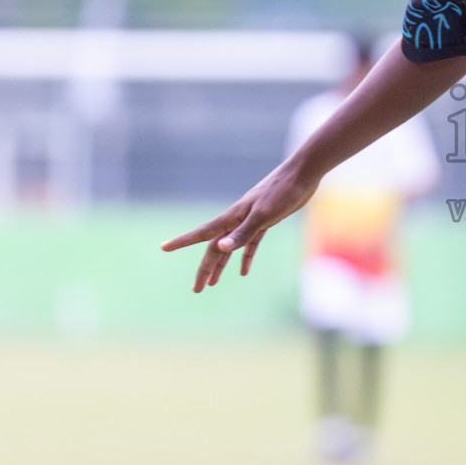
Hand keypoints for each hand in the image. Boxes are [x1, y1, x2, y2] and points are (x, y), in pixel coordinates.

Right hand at [160, 166, 317, 292]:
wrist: (302, 175)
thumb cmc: (283, 192)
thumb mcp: (263, 215)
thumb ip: (242, 232)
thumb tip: (220, 248)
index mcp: (232, 217)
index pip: (203, 233)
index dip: (182, 241)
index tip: (163, 247)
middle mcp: (237, 220)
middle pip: (215, 248)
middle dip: (205, 268)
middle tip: (196, 289)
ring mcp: (251, 221)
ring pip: (230, 248)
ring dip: (221, 266)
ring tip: (211, 284)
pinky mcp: (265, 221)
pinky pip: (250, 244)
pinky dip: (245, 257)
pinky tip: (243, 272)